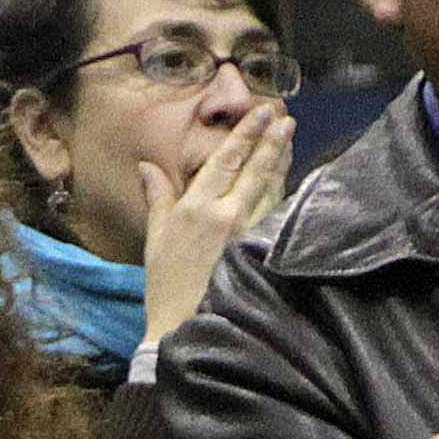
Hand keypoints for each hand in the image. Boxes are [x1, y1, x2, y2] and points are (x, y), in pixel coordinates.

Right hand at [137, 104, 292, 344]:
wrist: (186, 325)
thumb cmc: (166, 284)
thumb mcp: (155, 239)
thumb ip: (158, 199)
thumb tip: (147, 166)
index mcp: (196, 209)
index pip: (226, 162)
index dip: (245, 135)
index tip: (262, 112)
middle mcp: (226, 215)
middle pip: (255, 170)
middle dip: (271, 141)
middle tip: (286, 117)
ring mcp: (248, 233)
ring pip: (271, 189)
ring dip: (281, 162)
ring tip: (290, 139)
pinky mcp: (262, 250)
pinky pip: (276, 213)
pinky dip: (284, 192)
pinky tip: (291, 180)